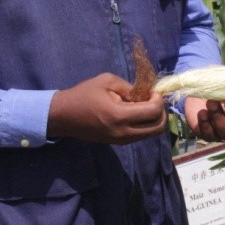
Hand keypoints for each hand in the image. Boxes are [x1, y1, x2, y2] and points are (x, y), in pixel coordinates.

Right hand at [48, 73, 166, 144]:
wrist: (63, 116)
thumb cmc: (83, 95)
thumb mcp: (107, 82)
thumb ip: (129, 87)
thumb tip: (145, 94)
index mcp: (120, 116)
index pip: (153, 112)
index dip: (158, 99)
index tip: (152, 91)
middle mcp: (124, 132)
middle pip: (158, 128)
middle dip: (161, 112)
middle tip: (153, 100)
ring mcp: (121, 140)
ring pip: (151, 134)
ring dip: (154, 119)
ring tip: (144, 105)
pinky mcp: (118, 143)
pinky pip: (140, 135)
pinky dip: (145, 124)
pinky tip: (135, 113)